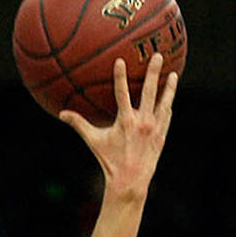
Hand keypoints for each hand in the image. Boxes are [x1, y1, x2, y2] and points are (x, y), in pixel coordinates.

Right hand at [59, 54, 177, 196]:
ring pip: (164, 103)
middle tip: (158, 55)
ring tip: (174, 74)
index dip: (121, 76)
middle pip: (149, 92)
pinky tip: (170, 99)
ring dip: (169, 88)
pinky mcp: (161, 136)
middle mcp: (142, 122)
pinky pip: (166, 117)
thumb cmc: (109, 161)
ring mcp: (154, 128)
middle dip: (153, 72)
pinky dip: (167, 106)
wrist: (130, 181)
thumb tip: (61, 113)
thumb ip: (78, 124)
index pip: (122, 93)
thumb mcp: (93, 141)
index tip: (121, 60)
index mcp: (125, 121)